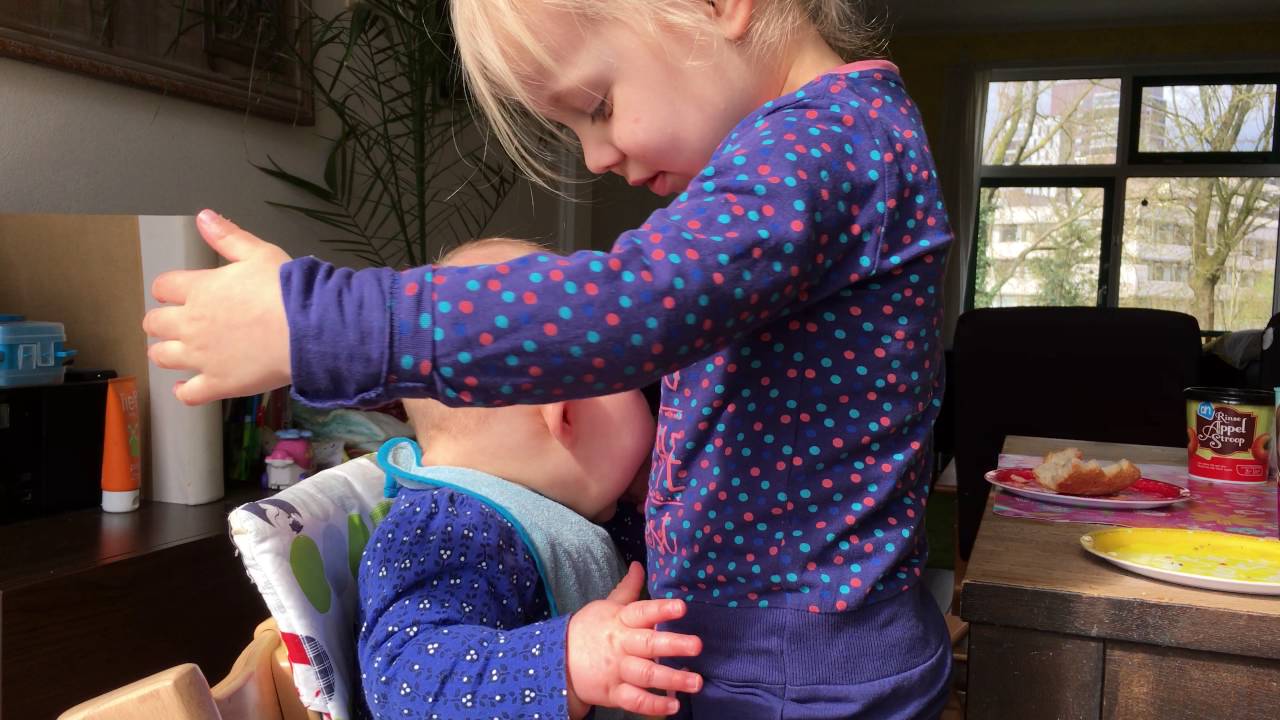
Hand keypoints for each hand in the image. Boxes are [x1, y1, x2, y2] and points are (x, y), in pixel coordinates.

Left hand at [142, 209, 292, 404]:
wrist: (308, 330)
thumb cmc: (286, 290)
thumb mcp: (259, 253)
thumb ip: (228, 237)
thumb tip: (202, 217)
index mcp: (199, 289)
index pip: (163, 286)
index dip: (169, 289)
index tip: (180, 292)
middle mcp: (191, 323)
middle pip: (154, 323)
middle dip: (162, 322)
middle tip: (177, 323)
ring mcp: (201, 357)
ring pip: (162, 357)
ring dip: (165, 352)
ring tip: (178, 352)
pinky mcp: (217, 384)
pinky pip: (187, 394)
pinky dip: (182, 391)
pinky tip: (185, 386)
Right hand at [566, 562, 701, 718]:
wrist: (557, 660)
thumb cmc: (588, 630)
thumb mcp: (606, 606)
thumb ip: (627, 588)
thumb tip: (639, 564)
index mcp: (620, 621)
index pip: (641, 612)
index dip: (661, 610)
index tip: (681, 608)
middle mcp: (621, 645)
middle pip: (648, 644)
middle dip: (674, 645)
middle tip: (697, 646)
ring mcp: (617, 671)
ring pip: (646, 675)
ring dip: (672, 679)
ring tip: (696, 681)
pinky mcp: (614, 693)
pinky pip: (635, 700)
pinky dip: (653, 705)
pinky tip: (674, 705)